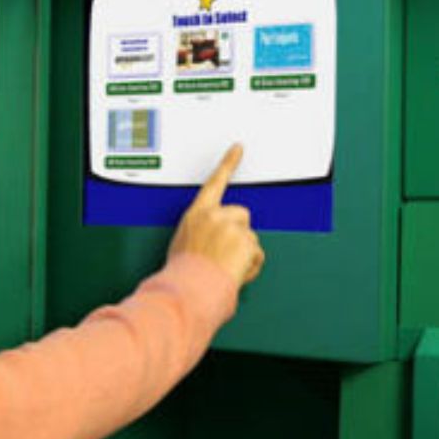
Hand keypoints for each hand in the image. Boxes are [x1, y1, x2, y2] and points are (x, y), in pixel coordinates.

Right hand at [168, 143, 264, 287]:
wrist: (189, 290)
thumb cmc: (183, 275)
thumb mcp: (183, 246)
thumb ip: (201, 235)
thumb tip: (214, 240)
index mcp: (196, 215)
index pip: (214, 183)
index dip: (227, 164)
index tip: (238, 148)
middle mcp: (214, 216)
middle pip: (241, 215)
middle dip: (239, 232)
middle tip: (225, 255)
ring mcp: (231, 226)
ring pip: (250, 237)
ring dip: (243, 253)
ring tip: (225, 269)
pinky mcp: (245, 239)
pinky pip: (256, 254)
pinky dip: (250, 266)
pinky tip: (234, 274)